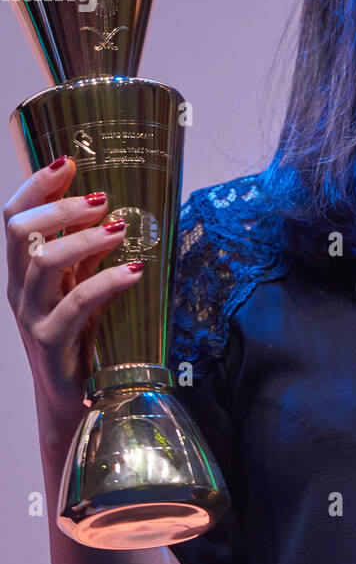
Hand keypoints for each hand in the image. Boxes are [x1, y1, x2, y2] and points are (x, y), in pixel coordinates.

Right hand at [3, 155, 143, 449]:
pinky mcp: (52, 342)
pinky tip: (135, 271)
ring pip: (44, 263)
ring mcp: (32, 316)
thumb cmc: (82, 339)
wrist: (74, 403)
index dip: (36, 186)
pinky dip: (108, 281)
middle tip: (101, 199)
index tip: (67, 160)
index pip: (14, 217)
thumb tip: (117, 210)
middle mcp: (20, 289)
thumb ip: (88, 253)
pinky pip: (76, 304)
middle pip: (20, 232)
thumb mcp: (82, 287)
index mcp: (23, 270)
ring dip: (85, 239)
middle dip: (60, 206)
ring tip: (120, 229)